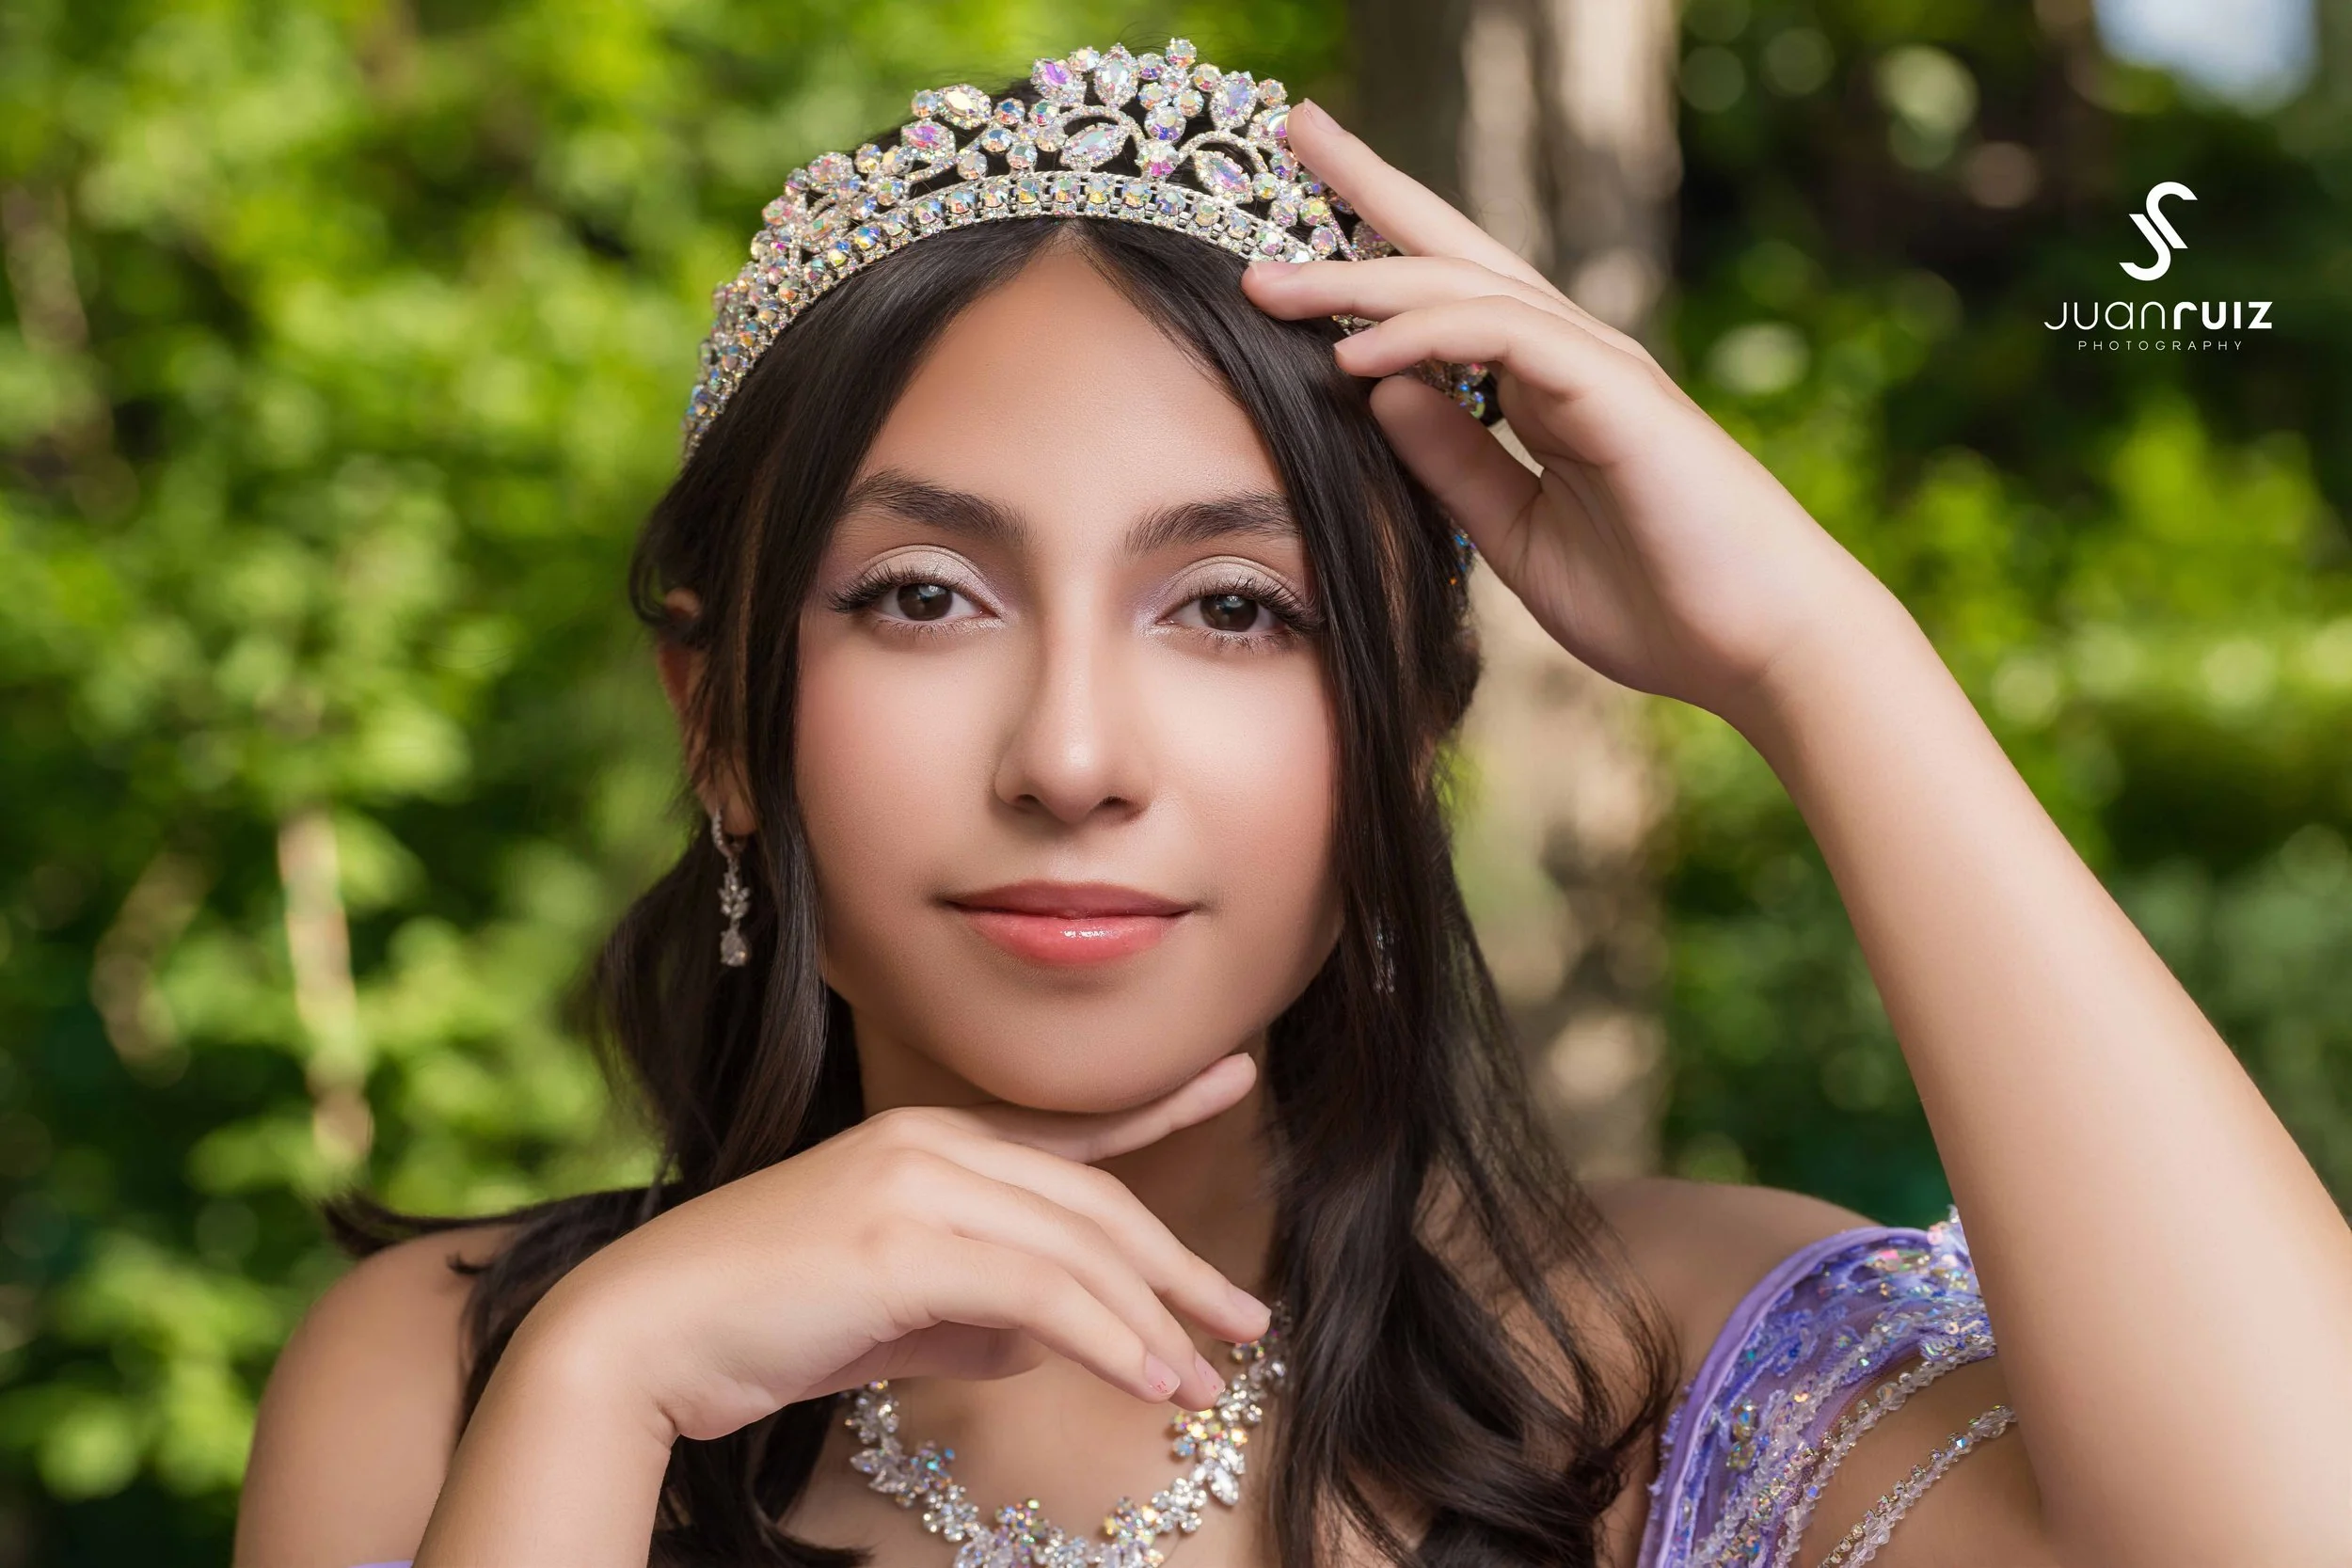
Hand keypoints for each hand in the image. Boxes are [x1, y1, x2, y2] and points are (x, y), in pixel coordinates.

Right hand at [526, 1055, 1271, 1443]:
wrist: (640, 1337)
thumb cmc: (756, 1328)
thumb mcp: (886, 1321)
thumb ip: (969, 1319)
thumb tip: (1042, 1343)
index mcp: (924, 1144)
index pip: (1064, 1131)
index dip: (1155, 1107)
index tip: (1232, 1078)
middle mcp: (927, 1145)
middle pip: (1090, 1201)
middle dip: (1176, 1267)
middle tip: (1243, 1320)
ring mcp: (912, 1185)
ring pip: (1075, 1246)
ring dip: (1152, 1321)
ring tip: (1201, 1384)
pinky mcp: (897, 1242)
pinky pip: (1036, 1289)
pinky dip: (1103, 1337)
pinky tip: (1144, 1379)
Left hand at [1243, 101, 1896, 724]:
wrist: (1764, 649)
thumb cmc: (1656, 602)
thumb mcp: (1515, 533)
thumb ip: (1452, 463)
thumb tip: (1374, 391)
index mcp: (1548, 387)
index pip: (1448, 295)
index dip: (1373, 249)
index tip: (1292, 228)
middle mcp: (1571, 356)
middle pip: (1455, 248)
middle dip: (1371, 186)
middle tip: (1293, 128)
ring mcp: (1599, 366)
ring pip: (1467, 286)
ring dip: (1363, 276)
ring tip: (1270, 282)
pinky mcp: (1620, 395)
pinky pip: (1508, 337)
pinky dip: (1427, 335)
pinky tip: (1356, 354)